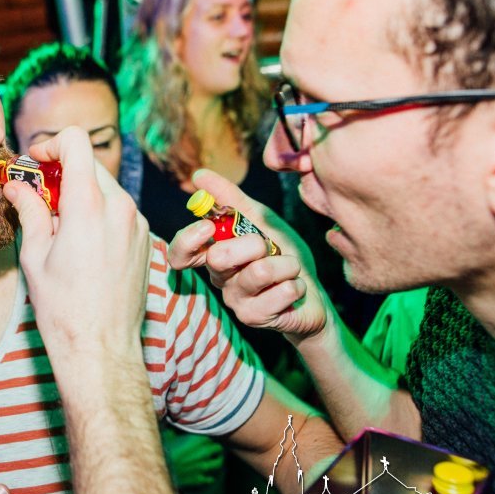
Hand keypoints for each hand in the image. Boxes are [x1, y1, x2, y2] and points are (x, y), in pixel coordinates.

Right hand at [4, 126, 149, 371]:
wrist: (101, 347)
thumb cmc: (64, 308)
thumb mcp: (35, 255)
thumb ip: (29, 210)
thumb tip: (16, 186)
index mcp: (88, 205)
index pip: (76, 142)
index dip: (51, 146)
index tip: (36, 164)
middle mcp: (120, 207)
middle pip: (90, 164)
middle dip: (62, 173)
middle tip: (38, 198)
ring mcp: (137, 223)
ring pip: (105, 188)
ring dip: (80, 195)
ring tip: (59, 229)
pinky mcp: (145, 240)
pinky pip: (119, 211)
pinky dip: (98, 214)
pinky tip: (81, 244)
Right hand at [163, 432, 222, 489]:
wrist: (159, 469)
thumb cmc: (162, 450)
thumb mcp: (167, 435)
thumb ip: (175, 431)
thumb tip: (174, 428)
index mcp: (198, 439)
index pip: (211, 437)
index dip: (207, 439)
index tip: (204, 441)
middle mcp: (204, 452)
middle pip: (218, 449)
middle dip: (215, 449)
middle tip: (212, 450)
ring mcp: (203, 466)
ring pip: (218, 463)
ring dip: (216, 462)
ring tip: (213, 461)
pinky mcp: (199, 479)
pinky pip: (211, 478)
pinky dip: (209, 476)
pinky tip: (205, 475)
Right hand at [167, 169, 332, 343]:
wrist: (314, 292)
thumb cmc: (282, 254)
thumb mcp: (260, 220)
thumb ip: (229, 199)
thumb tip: (198, 176)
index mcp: (214, 255)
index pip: (180, 253)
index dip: (188, 240)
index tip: (208, 227)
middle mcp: (219, 278)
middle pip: (218, 258)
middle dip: (253, 244)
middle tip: (268, 247)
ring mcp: (235, 301)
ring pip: (257, 272)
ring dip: (285, 264)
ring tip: (290, 268)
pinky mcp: (254, 317)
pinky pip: (279, 292)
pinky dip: (296, 284)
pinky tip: (294, 289)